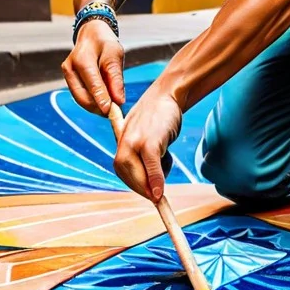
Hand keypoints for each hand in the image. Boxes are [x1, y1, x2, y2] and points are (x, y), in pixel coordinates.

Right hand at [61, 19, 124, 114]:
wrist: (91, 34)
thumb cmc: (105, 43)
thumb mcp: (115, 55)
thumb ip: (116, 78)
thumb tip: (118, 100)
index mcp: (82, 58)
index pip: (92, 83)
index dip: (102, 99)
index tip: (111, 111)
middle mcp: (70, 67)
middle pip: (82, 95)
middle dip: (98, 107)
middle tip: (114, 113)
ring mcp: (67, 74)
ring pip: (80, 98)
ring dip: (95, 107)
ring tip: (111, 110)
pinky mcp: (69, 80)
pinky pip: (80, 95)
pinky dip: (92, 102)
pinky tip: (103, 103)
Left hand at [114, 86, 182, 201]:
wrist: (166, 93)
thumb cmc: (158, 116)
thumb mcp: (143, 133)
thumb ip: (141, 153)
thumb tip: (151, 182)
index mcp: (121, 142)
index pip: (123, 171)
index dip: (136, 186)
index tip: (150, 194)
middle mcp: (124, 144)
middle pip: (130, 177)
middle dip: (144, 190)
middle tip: (158, 195)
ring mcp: (136, 144)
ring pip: (139, 176)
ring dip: (152, 185)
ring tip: (168, 158)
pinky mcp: (150, 143)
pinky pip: (151, 169)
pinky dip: (156, 182)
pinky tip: (160, 193)